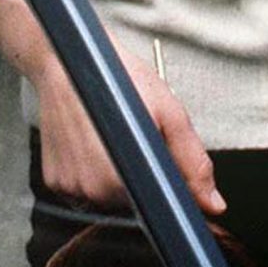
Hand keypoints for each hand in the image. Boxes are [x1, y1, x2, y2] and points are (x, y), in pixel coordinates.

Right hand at [0, 0, 223, 215]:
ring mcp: (70, 188)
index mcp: (125, 176)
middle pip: (133, 204)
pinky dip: (92, 175)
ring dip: (116, 177)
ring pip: (108, 200)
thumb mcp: (168, 112)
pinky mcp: (54, 182)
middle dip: (143, 177)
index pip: (158, 207)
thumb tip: (213, 204)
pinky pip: (83, 192)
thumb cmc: (119, 78)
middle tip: (137, 139)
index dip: (167, 189)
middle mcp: (93, 190)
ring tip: (113, 138)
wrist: (68, 59)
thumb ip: (191, 161)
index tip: (165, 166)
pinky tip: (92, 145)